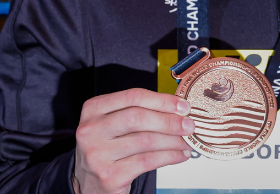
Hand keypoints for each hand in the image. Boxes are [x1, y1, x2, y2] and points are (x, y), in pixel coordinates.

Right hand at [72, 88, 194, 193]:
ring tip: (187, 142)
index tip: (183, 106)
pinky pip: (147, 161)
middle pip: (138, 117)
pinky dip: (169, 157)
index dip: (162, 100)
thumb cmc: (108, 149)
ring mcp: (98, 154)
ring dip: (173, 141)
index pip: (133, 96)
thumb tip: (179, 110)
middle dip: (169, 121)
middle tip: (189, 125)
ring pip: (145, 140)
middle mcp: (91, 130)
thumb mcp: (114, 125)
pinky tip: (180, 155)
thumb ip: (140, 113)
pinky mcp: (109, 174)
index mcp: (93, 109)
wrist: (90, 183)